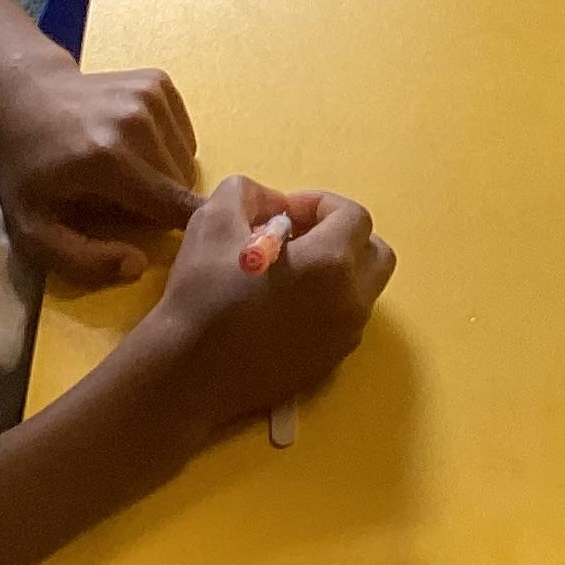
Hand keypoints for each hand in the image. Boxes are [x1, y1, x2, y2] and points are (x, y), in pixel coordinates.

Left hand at [0, 44, 200, 287]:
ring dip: (166, 175)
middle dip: (162, 203)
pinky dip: (168, 147)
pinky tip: (135, 146)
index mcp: (109, 160)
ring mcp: (149, 95)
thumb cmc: (28, 169)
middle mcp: (136, 122)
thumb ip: (81, 261)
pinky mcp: (157, 81)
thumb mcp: (33, 229)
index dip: (179, 228)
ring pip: (187, 160)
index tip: (168, 236)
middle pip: (182, 185)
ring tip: (127, 173)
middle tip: (125, 201)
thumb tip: (137, 265)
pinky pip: (184, 134)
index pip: (174, 206)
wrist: (24, 95)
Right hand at [135, 174, 395, 445]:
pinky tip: (283, 307)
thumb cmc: (202, 292)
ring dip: (337, 271)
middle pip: (375, 253)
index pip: (354, 215)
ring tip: (288, 273)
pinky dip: (327, 304)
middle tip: (297, 238)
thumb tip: (274, 205)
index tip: (282, 213)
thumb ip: (250, 192)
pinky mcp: (329, 364)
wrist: (188, 372)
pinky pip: (345, 322)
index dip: (319, 203)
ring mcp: (344, 338)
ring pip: (363, 290)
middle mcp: (351, 301)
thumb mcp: (215, 217)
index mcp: (332, 262)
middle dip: (343, 235)